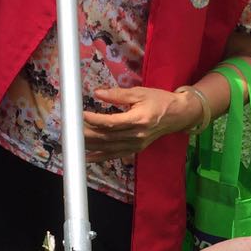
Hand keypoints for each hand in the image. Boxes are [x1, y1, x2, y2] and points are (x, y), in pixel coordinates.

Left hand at [83, 87, 197, 162]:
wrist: (178, 115)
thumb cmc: (159, 100)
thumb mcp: (139, 93)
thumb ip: (118, 94)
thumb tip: (98, 93)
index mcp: (138, 119)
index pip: (112, 122)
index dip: (95, 120)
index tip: (81, 115)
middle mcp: (137, 135)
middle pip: (108, 137)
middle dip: (88, 134)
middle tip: (72, 129)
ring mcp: (136, 144)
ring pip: (109, 147)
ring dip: (91, 146)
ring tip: (74, 142)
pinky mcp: (136, 149)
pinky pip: (115, 155)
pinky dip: (101, 156)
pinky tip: (88, 157)